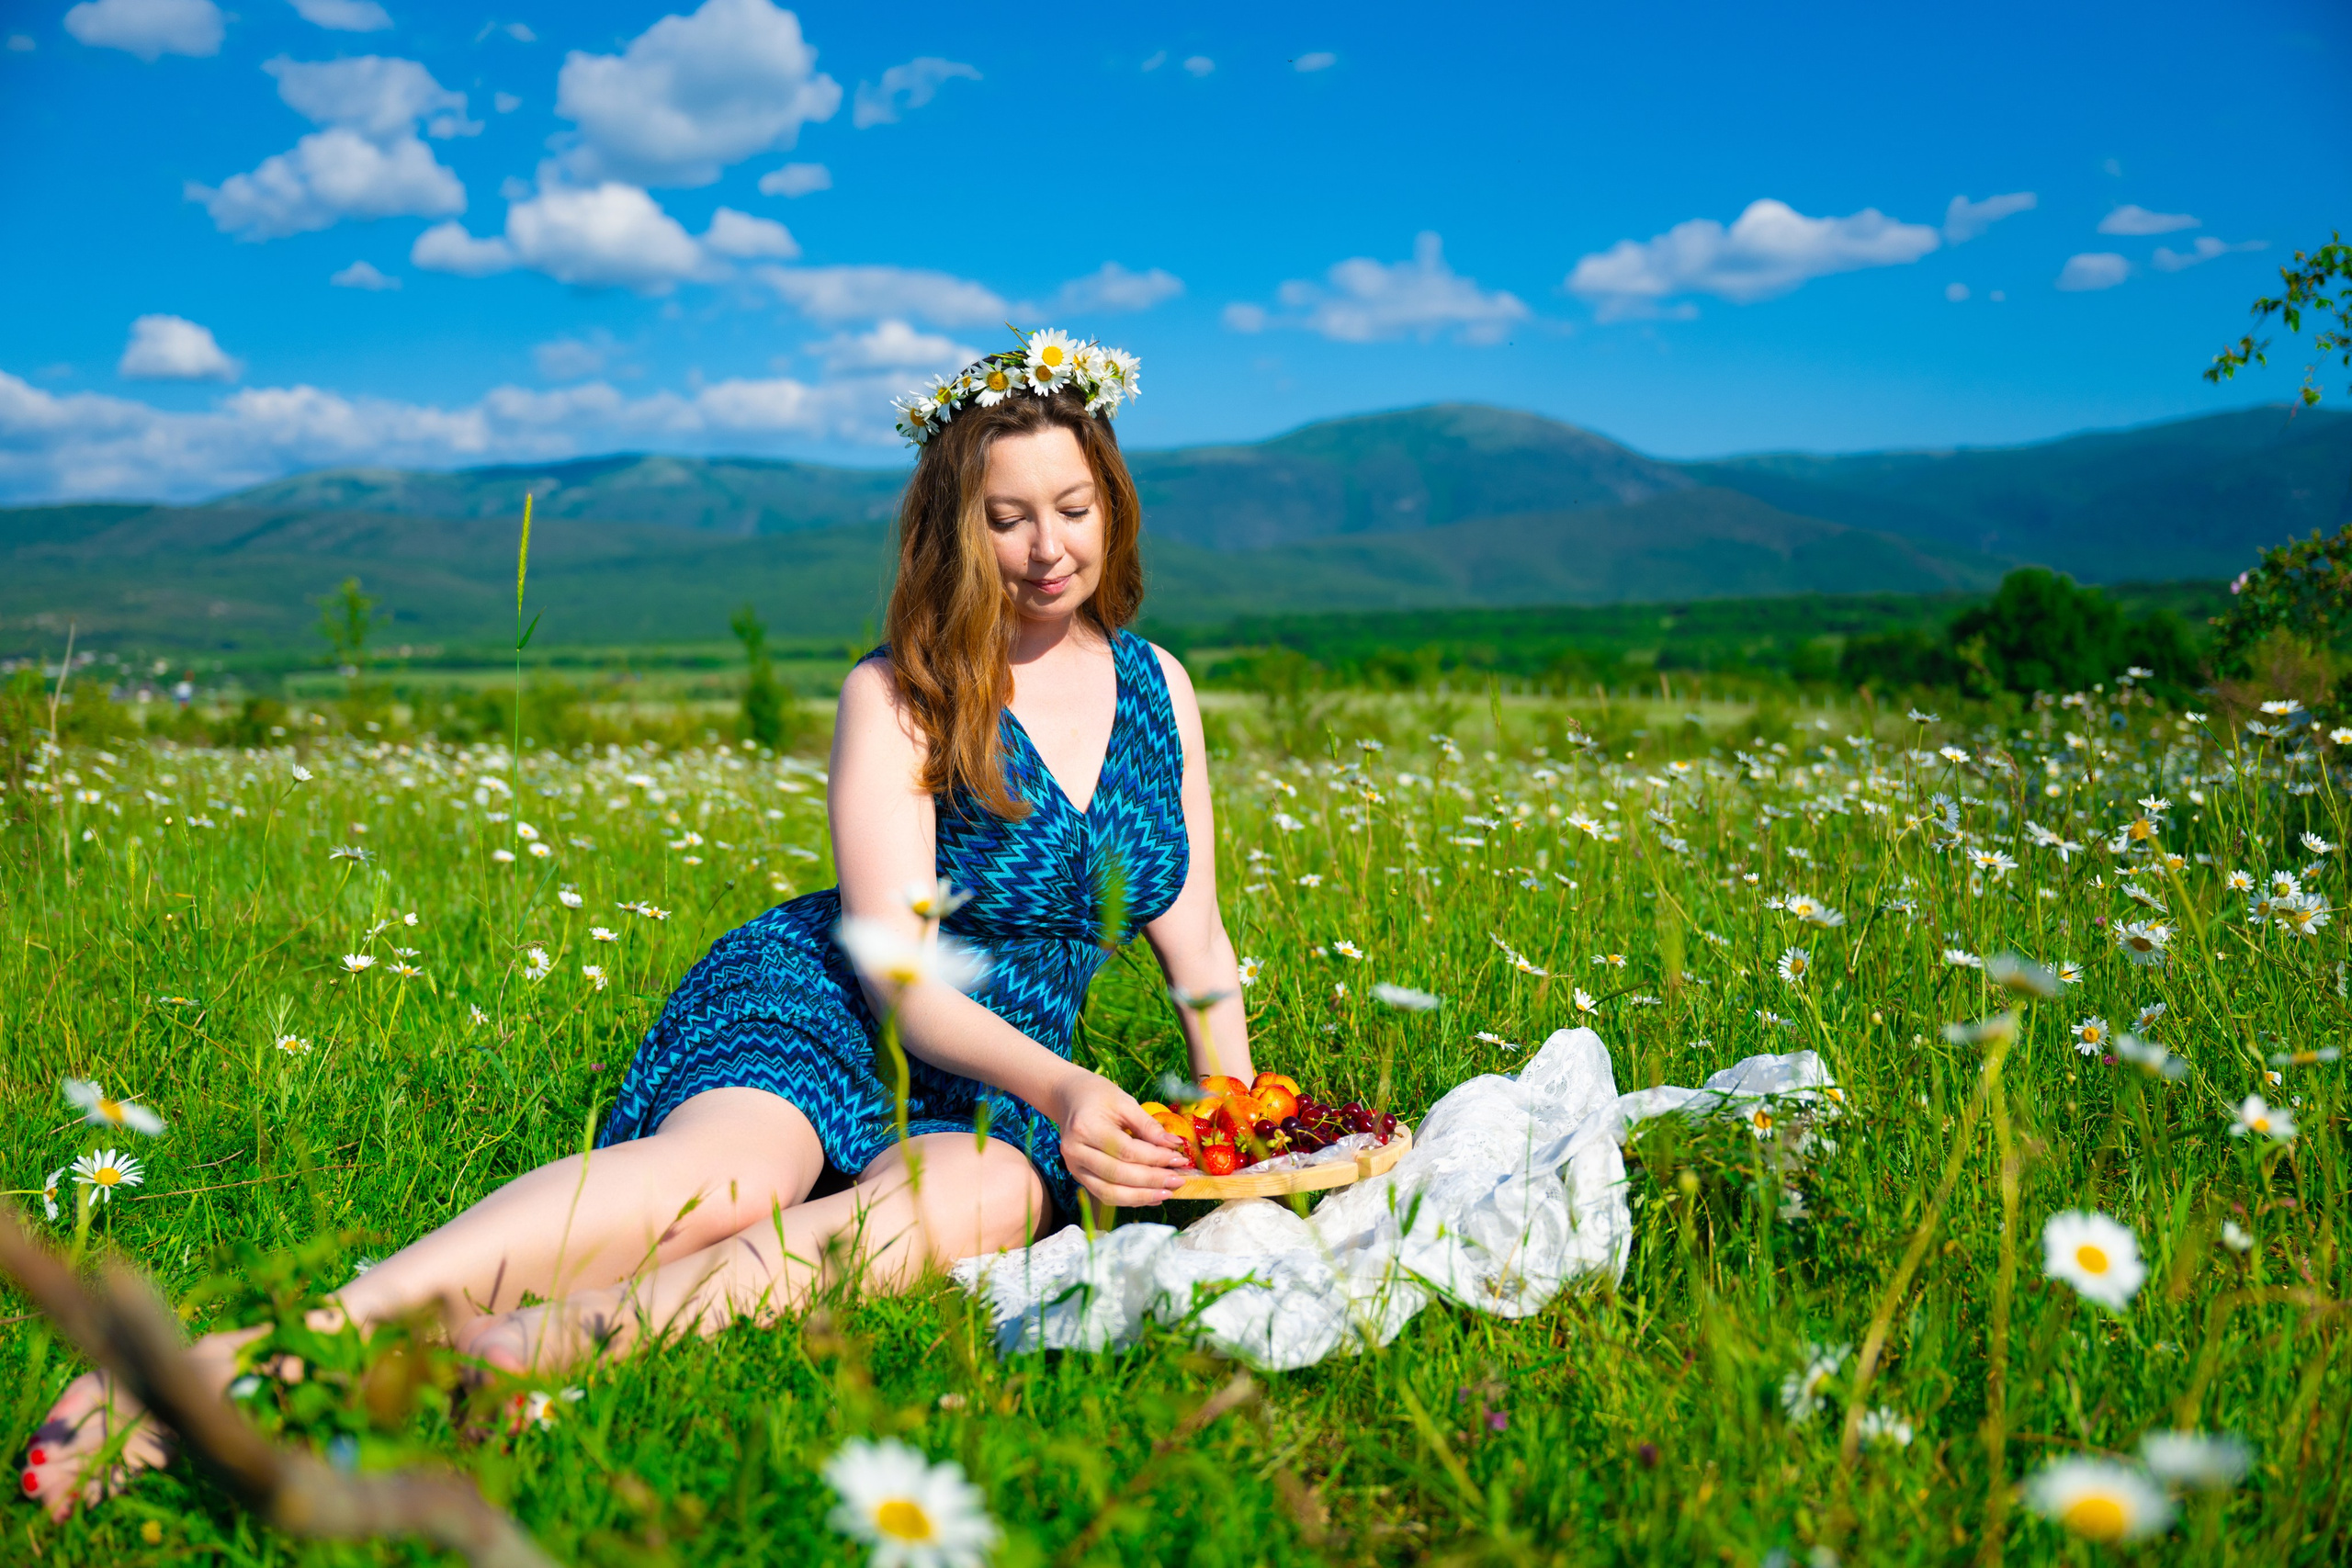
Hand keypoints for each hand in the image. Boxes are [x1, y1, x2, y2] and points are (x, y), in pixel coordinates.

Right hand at [1051, 1070, 1192, 1207]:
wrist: (1070, 1099)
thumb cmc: (1099, 1096)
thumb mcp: (1125, 1102)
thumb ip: (1148, 1126)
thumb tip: (1174, 1145)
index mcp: (1085, 1128)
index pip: (1126, 1151)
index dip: (1155, 1158)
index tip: (1179, 1159)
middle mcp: (1075, 1152)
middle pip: (1118, 1175)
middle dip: (1152, 1181)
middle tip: (1178, 1180)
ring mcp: (1074, 1167)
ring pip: (1109, 1193)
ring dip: (1141, 1196)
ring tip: (1168, 1192)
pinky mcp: (1079, 1176)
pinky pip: (1105, 1194)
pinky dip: (1130, 1199)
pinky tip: (1151, 1196)